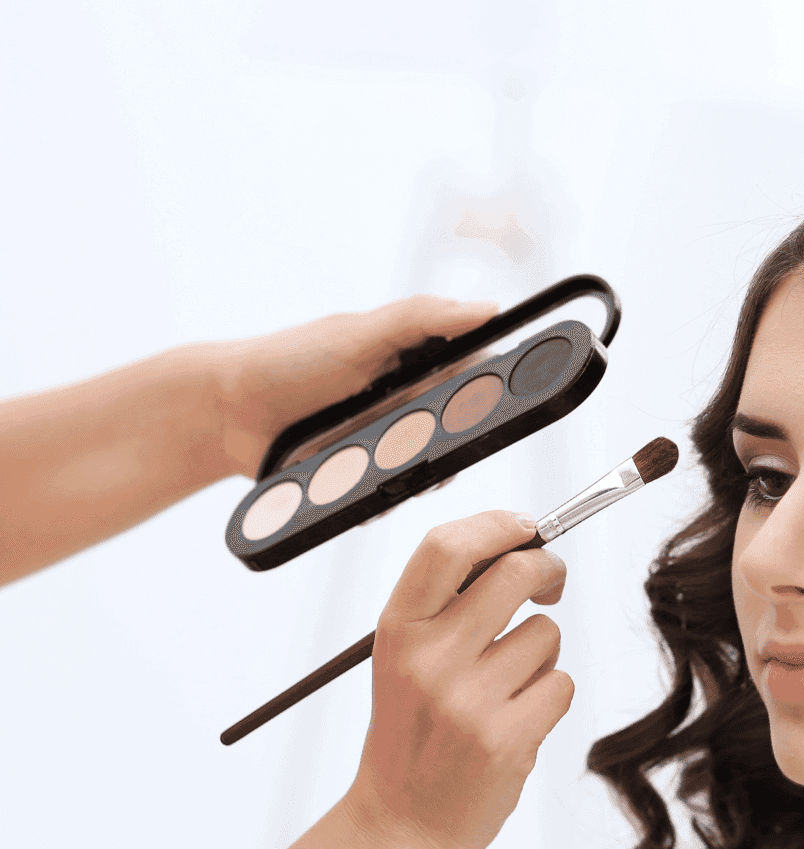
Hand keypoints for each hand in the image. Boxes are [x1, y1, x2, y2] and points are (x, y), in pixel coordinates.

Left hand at [204, 295, 497, 476]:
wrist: (226, 412)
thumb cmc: (289, 360)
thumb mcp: (358, 333)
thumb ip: (422, 318)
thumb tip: (488, 307)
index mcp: (416, 359)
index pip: (476, 371)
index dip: (490, 387)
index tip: (489, 401)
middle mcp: (409, 400)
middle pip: (460, 427)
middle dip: (453, 441)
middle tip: (429, 443)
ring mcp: (389, 439)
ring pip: (431, 465)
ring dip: (421, 475)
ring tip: (393, 470)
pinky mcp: (368, 474)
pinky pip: (394, 494)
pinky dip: (388, 498)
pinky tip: (372, 494)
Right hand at [343, 510, 573, 848]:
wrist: (401, 825)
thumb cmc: (414, 733)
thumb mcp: (405, 660)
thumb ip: (448, 607)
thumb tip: (519, 546)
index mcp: (397, 631)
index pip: (447, 547)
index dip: (497, 525)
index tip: (525, 529)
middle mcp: (428, 659)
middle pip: (515, 573)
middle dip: (548, 570)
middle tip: (550, 585)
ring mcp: (468, 700)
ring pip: (547, 634)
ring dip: (542, 655)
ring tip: (506, 690)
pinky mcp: (507, 737)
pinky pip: (562, 684)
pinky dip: (550, 697)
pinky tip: (516, 722)